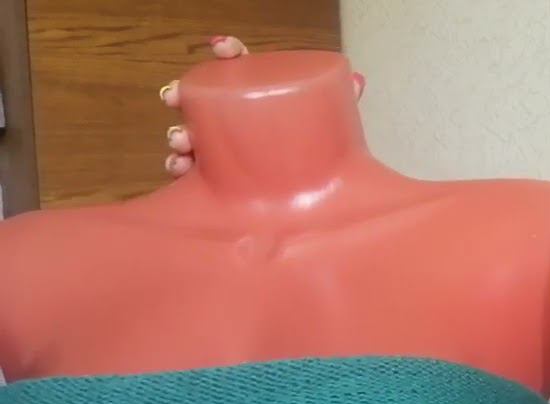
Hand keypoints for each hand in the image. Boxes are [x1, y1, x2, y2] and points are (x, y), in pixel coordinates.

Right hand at [159, 35, 365, 177]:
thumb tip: (358, 82)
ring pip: (189, 134)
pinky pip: (190, 171)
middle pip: (202, 99)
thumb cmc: (312, 148)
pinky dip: (179, 168)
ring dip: (179, 135)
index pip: (240, 65)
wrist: (311, 193)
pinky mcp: (216, 177)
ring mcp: (221, 147)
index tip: (223, 47)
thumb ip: (339, 103)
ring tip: (181, 142)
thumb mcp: (327, 124)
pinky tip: (179, 171)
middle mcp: (233, 117)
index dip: (230, 52)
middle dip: (183, 94)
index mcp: (259, 95)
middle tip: (174, 97)